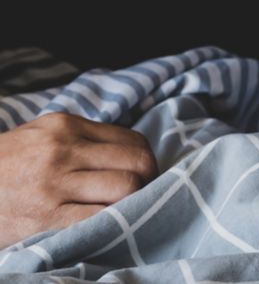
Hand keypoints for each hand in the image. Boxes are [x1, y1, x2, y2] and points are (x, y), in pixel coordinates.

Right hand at [0, 113, 156, 247]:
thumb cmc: (6, 165)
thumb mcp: (39, 135)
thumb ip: (79, 138)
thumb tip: (125, 150)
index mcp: (65, 125)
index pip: (130, 138)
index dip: (147, 159)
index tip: (146, 174)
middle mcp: (63, 149)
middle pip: (135, 162)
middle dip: (149, 180)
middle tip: (145, 195)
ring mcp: (55, 184)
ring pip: (124, 188)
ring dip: (134, 202)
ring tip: (128, 212)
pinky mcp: (45, 218)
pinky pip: (98, 219)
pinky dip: (111, 223)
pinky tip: (108, 227)